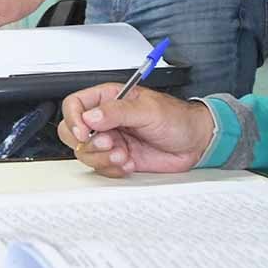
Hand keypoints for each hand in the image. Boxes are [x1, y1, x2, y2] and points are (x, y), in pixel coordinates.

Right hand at [57, 84, 214, 177]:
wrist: (195, 143)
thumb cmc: (177, 118)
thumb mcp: (148, 110)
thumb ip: (117, 112)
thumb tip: (91, 116)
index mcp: (108, 98)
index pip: (75, 105)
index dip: (74, 119)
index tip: (85, 133)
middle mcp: (105, 120)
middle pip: (72, 132)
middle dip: (88, 143)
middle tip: (109, 144)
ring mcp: (110, 140)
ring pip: (85, 153)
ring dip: (102, 158)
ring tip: (123, 155)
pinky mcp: (118, 158)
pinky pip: (101, 168)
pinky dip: (113, 169)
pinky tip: (129, 163)